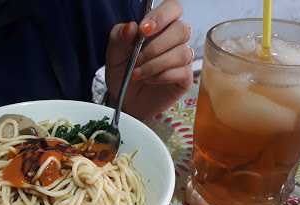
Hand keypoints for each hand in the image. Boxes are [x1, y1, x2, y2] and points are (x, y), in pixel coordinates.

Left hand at [106, 0, 193, 119]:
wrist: (124, 100)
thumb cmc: (122, 73)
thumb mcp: (113, 54)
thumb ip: (119, 37)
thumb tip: (131, 27)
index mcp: (159, 27)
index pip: (172, 8)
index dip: (161, 16)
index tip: (144, 31)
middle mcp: (174, 39)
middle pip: (181, 29)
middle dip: (155, 47)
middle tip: (136, 59)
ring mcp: (182, 58)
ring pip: (181, 52)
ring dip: (155, 65)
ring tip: (138, 74)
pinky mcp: (185, 77)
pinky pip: (181, 71)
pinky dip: (161, 77)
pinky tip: (149, 80)